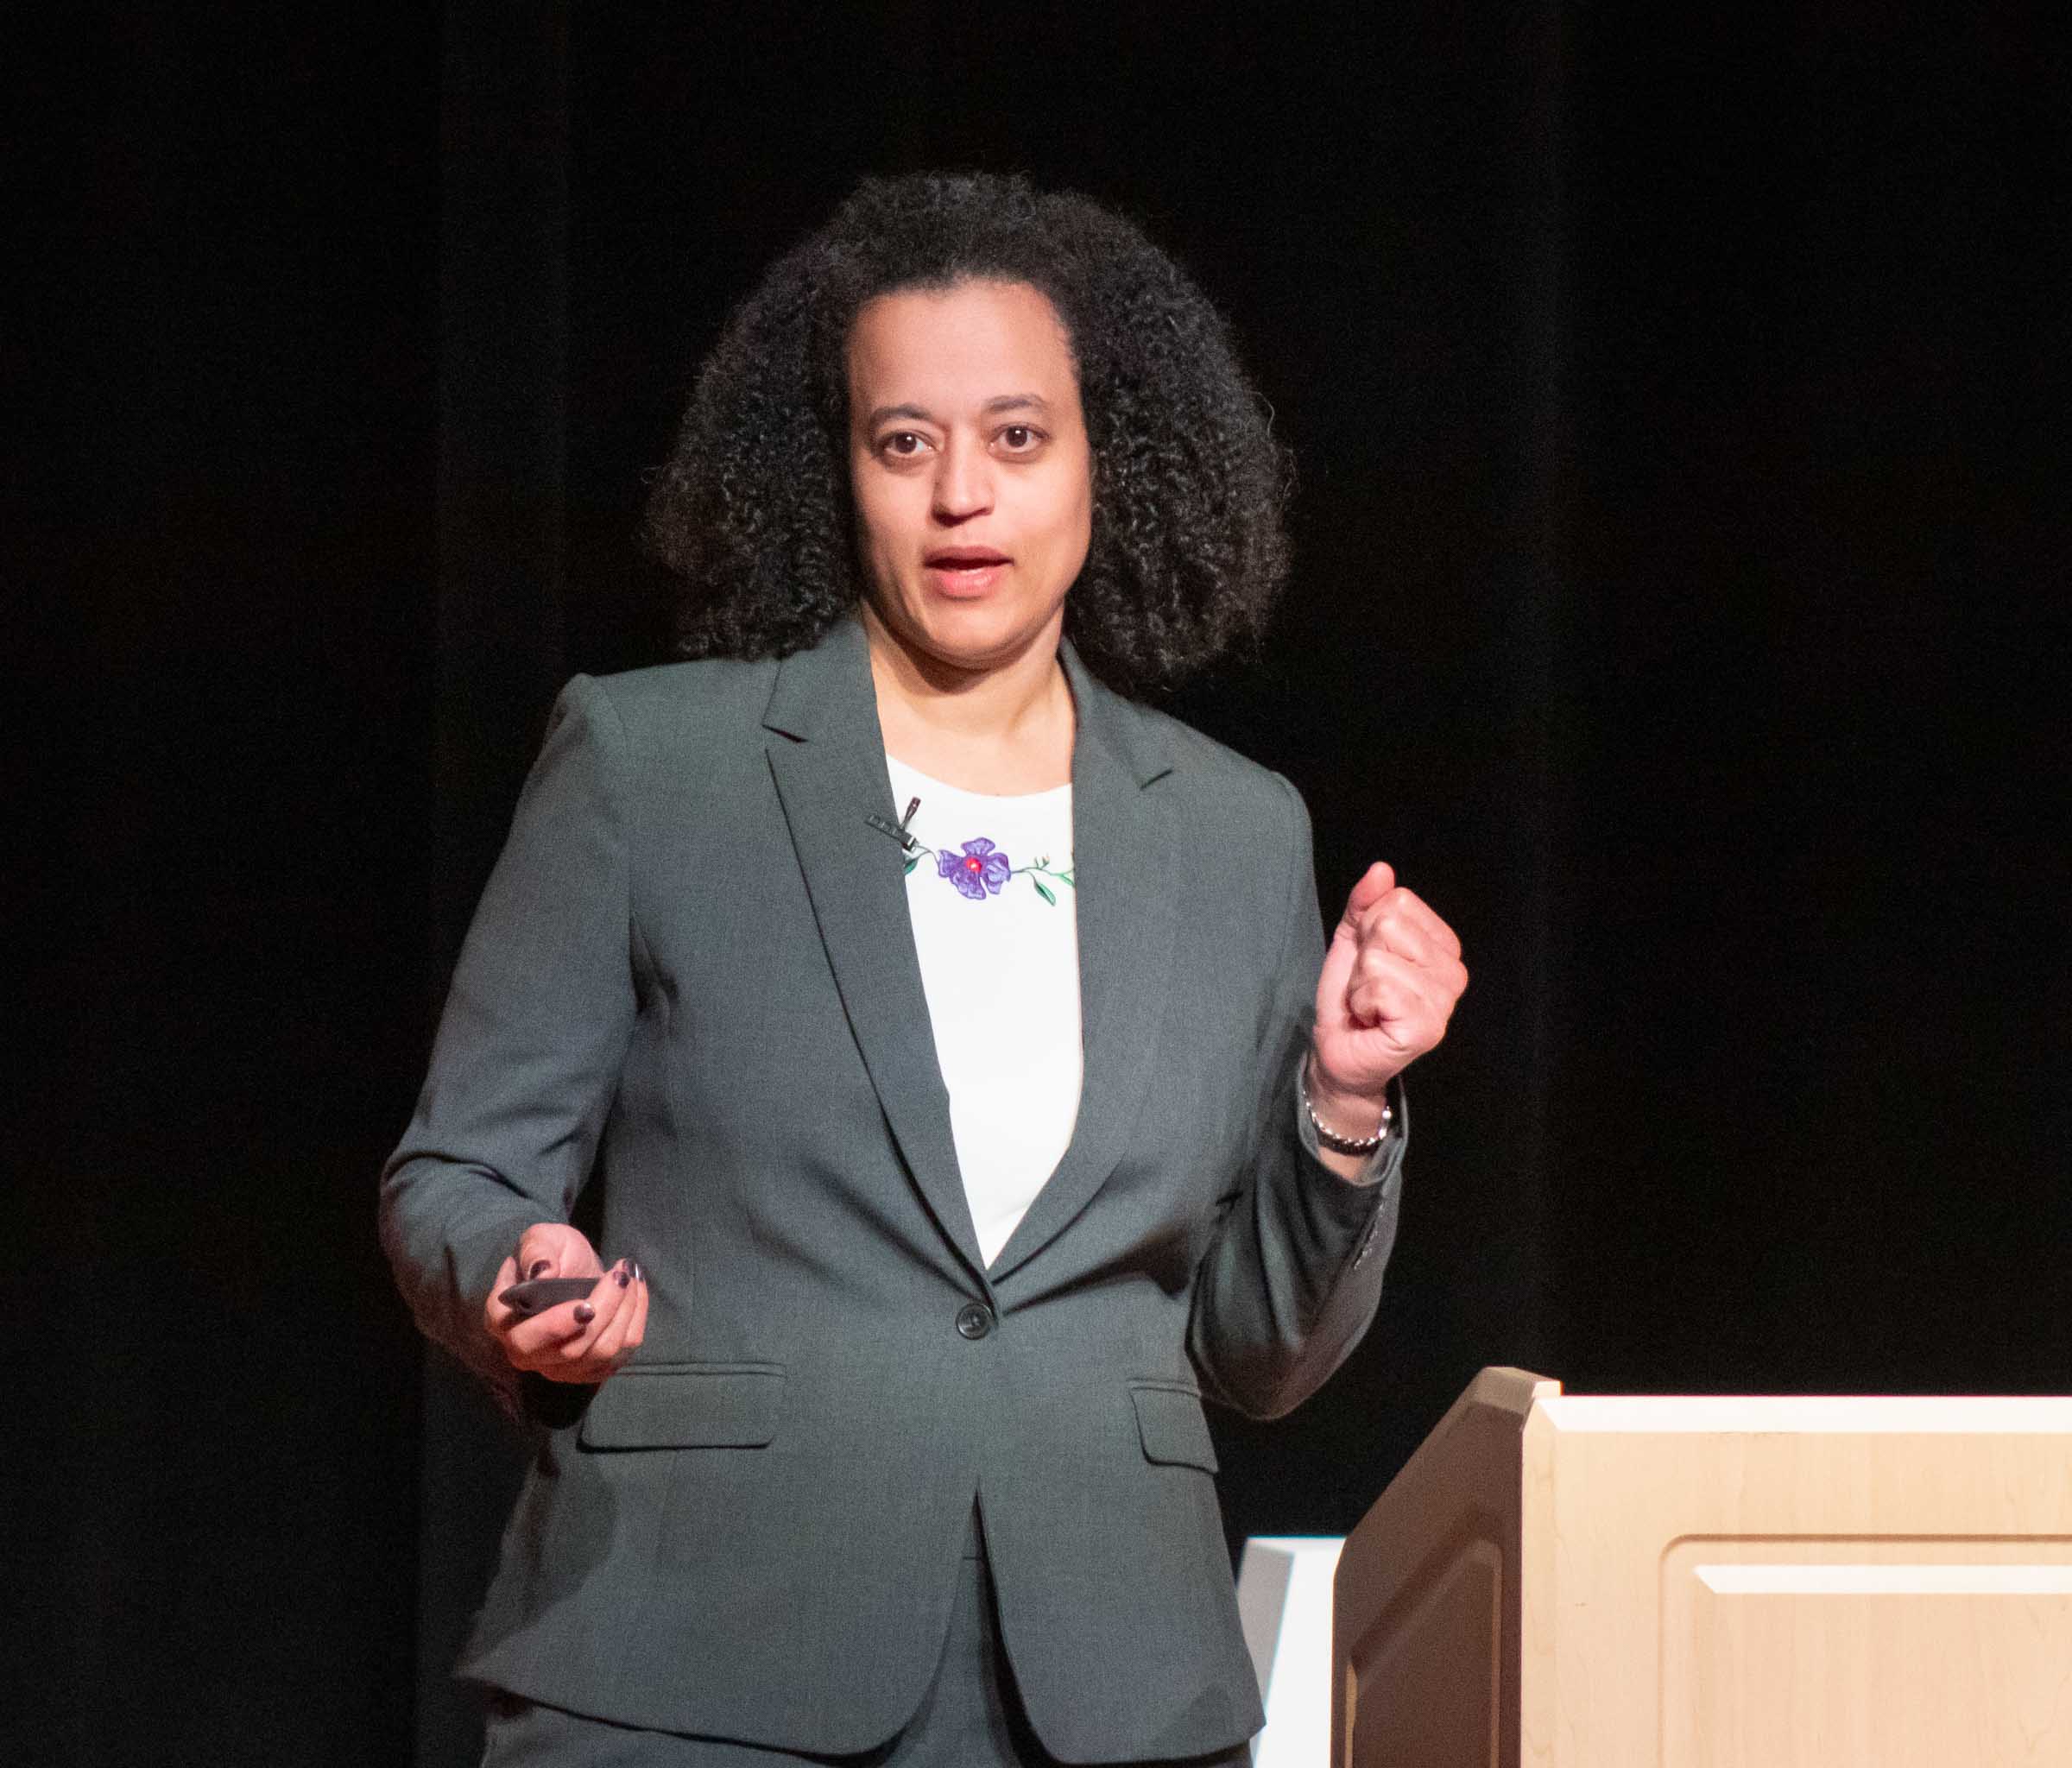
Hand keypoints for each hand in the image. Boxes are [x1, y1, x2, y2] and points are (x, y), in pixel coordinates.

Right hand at [484, 1223, 647, 1384]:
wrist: (572, 1269)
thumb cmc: (551, 1254)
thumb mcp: (539, 1239)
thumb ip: (536, 1251)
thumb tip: (543, 1273)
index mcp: (503, 1321)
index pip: (525, 1339)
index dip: (556, 1326)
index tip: (586, 1304)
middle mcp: (526, 1353)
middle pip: (570, 1350)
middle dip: (604, 1312)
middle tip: (619, 1276)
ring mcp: (559, 1367)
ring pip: (600, 1354)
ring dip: (624, 1313)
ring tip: (628, 1276)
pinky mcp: (588, 1370)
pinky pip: (620, 1355)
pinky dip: (635, 1320)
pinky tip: (636, 1291)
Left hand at [1309, 862, 1467, 1128]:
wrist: (1339, 1052)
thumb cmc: (1351, 998)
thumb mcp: (1353, 942)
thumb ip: (1364, 904)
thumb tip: (1381, 869)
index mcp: (1444, 946)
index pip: (1398, 901)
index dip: (1369, 930)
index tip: (1370, 963)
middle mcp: (1454, 972)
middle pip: (1388, 924)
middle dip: (1363, 956)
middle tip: (1368, 987)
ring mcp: (1444, 1002)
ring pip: (1378, 958)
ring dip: (1359, 984)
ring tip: (1369, 1006)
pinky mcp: (1427, 1027)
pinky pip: (1378, 987)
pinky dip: (1361, 1003)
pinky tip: (1372, 1020)